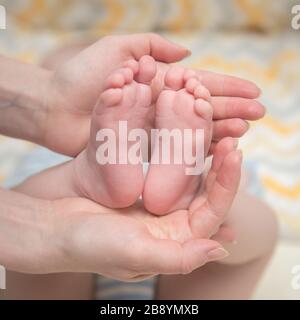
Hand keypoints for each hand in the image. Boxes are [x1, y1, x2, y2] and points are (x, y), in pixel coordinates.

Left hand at [45, 33, 264, 155]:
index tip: (252, 91)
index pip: (199, 83)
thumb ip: (150, 47)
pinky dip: (193, 149)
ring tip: (243, 132)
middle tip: (258, 115)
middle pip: (201, 107)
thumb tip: (186, 53)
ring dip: (218, 129)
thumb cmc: (81, 76)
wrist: (55, 107)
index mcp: (157, 81)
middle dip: (231, 109)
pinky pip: (173, 148)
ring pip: (192, 129)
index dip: (226, 86)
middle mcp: (159, 105)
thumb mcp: (117, 50)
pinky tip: (213, 150)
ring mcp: (151, 127)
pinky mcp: (140, 146)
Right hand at [52, 137, 240, 280]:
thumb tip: (220, 250)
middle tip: (232, 139)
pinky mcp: (142, 190)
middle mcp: (170, 225)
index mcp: (174, 242)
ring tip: (215, 134)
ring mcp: (156, 206)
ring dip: (203, 158)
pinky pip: (167, 169)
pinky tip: (188, 137)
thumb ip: (178, 258)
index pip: (212, 213)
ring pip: (189, 180)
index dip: (226, 185)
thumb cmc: (91, 244)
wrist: (55, 227)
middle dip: (220, 168)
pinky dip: (178, 153)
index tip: (235, 154)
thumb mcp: (134, 254)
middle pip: (204, 194)